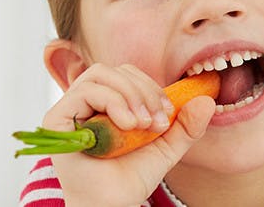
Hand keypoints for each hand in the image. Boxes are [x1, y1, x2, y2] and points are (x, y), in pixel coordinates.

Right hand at [41, 63, 215, 205]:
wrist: (112, 204)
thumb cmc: (131, 178)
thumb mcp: (166, 147)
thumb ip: (186, 125)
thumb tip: (207, 100)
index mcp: (107, 104)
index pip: (127, 74)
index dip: (150, 87)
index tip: (166, 115)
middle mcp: (85, 103)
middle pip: (115, 70)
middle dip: (143, 91)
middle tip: (155, 122)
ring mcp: (69, 109)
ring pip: (100, 74)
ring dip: (129, 95)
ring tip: (140, 125)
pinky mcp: (56, 119)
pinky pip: (84, 90)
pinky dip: (112, 102)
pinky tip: (126, 126)